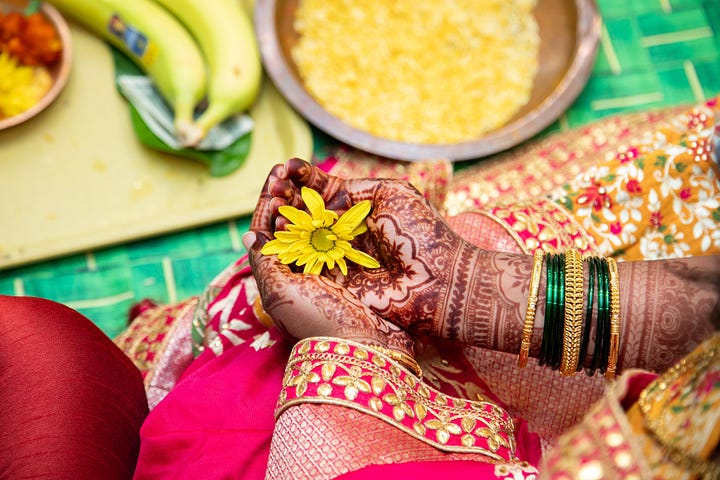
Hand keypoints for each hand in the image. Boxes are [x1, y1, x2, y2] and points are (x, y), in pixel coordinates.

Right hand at [251, 158, 480, 336]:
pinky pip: (301, 263)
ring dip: (281, 218)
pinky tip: (274, 228)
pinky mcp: (332, 282)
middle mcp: (344, 232)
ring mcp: (336, 257)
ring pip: (298, 235)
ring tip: (272, 203)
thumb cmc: (422, 234)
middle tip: (273, 185)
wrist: (439, 281)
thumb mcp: (392, 194)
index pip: (322, 190)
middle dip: (286, 196)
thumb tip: (325, 199)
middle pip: (304, 211)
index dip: (302, 178)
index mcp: (359, 209)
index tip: (287, 167)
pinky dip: (284, 246)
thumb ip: (355, 190)